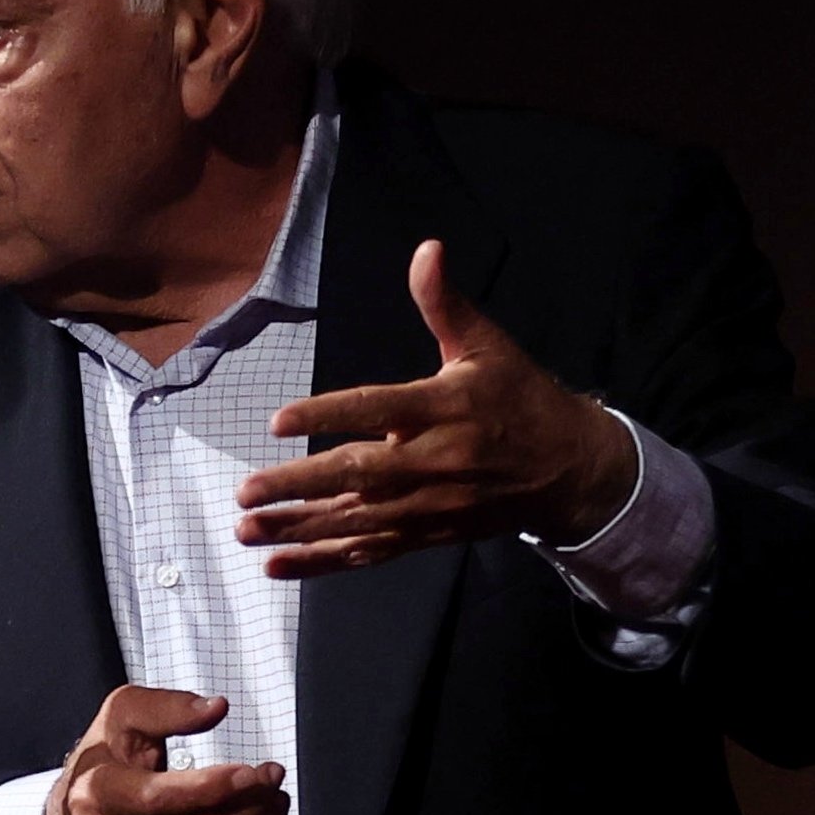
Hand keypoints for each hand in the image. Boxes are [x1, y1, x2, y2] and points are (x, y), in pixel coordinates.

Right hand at [46, 683, 286, 814]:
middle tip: (271, 783)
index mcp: (98, 795)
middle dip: (249, 808)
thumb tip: (214, 709)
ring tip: (273, 807)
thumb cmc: (103, 766)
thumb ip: (166, 708)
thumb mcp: (122, 719)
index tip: (254, 772)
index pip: (160, 799)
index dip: (215, 787)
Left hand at [231, 239, 634, 580]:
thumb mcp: (488, 346)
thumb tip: (427, 249)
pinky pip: (368, 552)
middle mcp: (434, 461)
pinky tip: (276, 564)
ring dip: (298, 528)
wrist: (570, 470)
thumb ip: (445, 304)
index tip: (280, 419)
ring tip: (244, 529)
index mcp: (445, 408)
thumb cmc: (519, 399)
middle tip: (246, 489)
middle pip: (359, 475)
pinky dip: (322, 562)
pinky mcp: (426, 534)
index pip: (377, 410)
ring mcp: (428, 505)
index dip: (328, 414)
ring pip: (357, 521)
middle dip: (300, 485)